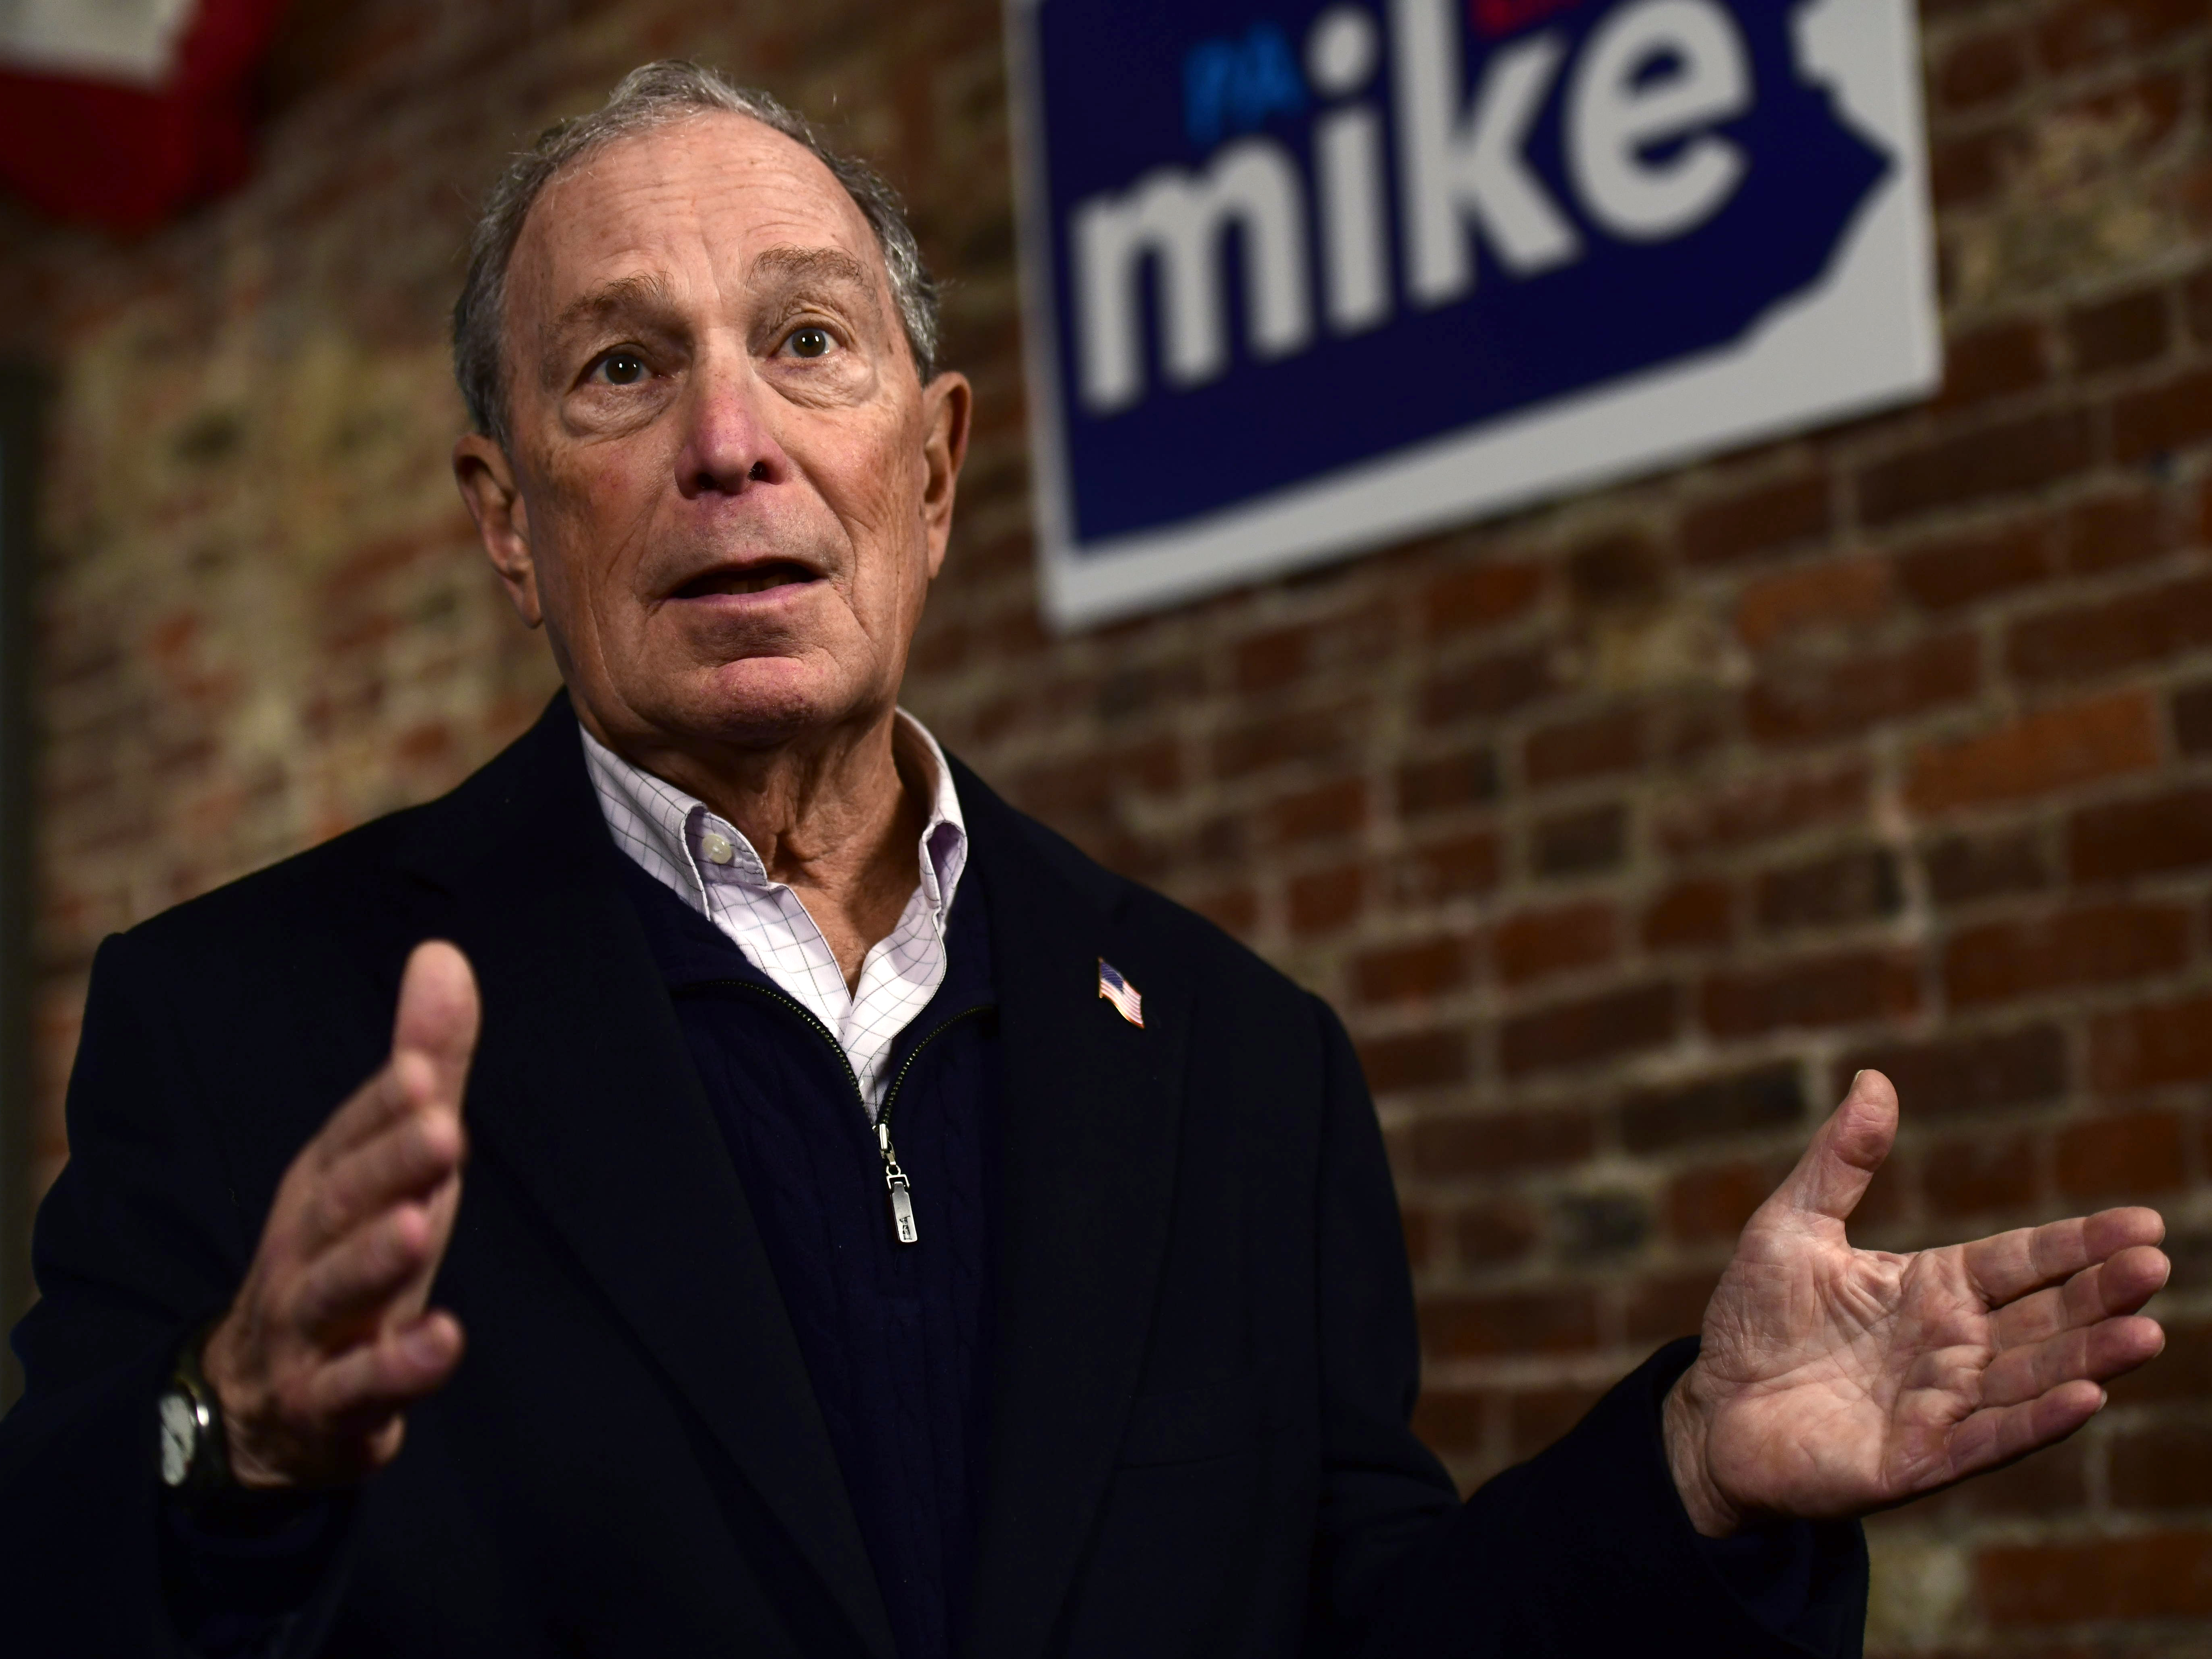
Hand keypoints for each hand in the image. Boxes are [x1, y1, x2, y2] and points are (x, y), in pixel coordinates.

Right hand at [201, 942, 478, 1487]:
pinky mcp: (330, 1402)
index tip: (427, 1071)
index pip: (355, 1136)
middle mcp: (308, 1249)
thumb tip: (443, 953)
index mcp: (325, 1186)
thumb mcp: (391, 1159)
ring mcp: (311, 1329)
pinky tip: (446, 1341)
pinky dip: (399, 1366)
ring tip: (419, 1225)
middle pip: (344, 1204)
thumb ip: (424, 1063)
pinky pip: (360, 1387)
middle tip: (443, 1129)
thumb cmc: (353, 1254)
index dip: (388, 1104)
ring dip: (376, 1259)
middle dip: (388, 1166)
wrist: (269, 1401)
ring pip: (338, 1291)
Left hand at [1663, 1068, 2167, 1535]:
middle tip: (2155, 1265)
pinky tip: (2084, 1398)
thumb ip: (1839, 1160)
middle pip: (2046, 1317)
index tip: (2144, 1223)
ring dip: (2090, 1358)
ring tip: (2146, 1332)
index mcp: (1934, 1287)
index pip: (2022, 1260)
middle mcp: (1954, 1345)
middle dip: (2102, 1295)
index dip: (2080, 1244)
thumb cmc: (1754, 1317)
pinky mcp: (1920, 1458)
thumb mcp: (1790, 1225)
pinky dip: (2036, 1421)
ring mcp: (1943, 1404)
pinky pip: (1989, 1439)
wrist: (1711, 1407)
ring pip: (2034, 1378)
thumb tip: (1874, 1079)